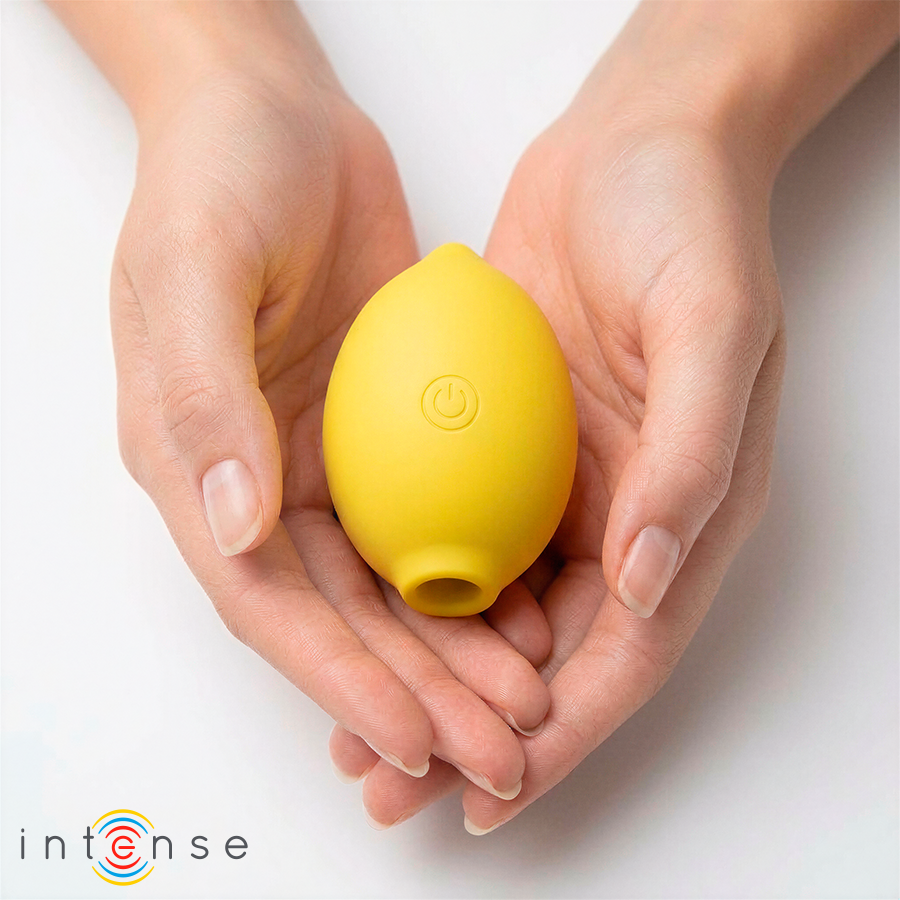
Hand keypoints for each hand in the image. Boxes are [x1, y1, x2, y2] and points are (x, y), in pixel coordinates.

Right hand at [108, 18, 549, 800]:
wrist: (277, 118)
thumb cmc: (216, 179)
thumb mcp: (194, 269)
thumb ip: (202, 398)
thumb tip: (229, 524)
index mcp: (195, 467)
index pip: (267, 601)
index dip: (336, 678)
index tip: (410, 737)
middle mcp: (260, 481)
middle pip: (342, 616)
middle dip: (418, 692)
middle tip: (498, 746)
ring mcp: (326, 458)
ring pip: (397, 584)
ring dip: (458, 652)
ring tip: (527, 702)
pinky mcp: (384, 428)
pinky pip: (436, 517)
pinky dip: (479, 571)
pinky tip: (530, 611)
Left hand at [332, 52, 785, 830]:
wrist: (633, 148)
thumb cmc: (692, 226)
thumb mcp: (712, 325)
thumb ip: (692, 455)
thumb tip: (650, 582)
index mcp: (685, 512)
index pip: (623, 654)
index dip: (562, 736)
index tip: (489, 795)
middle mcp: (620, 516)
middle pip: (545, 656)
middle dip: (474, 729)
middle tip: (392, 782)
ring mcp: (557, 483)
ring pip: (490, 611)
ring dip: (432, 675)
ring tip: (360, 728)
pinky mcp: (504, 443)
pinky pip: (456, 532)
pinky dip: (415, 588)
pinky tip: (359, 616)